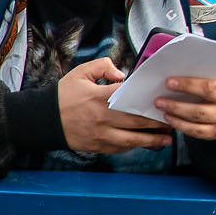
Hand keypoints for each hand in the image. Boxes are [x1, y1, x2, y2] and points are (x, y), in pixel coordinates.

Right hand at [56, 57, 171, 154]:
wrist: (42, 120)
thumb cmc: (63, 95)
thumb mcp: (80, 73)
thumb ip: (102, 66)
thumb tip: (123, 73)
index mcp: (100, 98)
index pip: (131, 98)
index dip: (148, 99)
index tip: (163, 99)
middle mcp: (102, 118)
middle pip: (137, 121)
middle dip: (158, 123)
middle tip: (173, 120)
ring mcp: (100, 134)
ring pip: (132, 140)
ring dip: (152, 140)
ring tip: (167, 139)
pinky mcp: (97, 146)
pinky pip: (120, 148)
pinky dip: (134, 146)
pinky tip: (146, 144)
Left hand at [157, 71, 215, 141]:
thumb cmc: (212, 86)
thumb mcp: (212, 75)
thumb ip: (200, 72)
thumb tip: (173, 71)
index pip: (209, 83)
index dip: (188, 84)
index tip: (168, 82)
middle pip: (203, 102)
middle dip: (179, 100)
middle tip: (159, 99)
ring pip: (199, 115)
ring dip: (176, 111)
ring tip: (161, 107)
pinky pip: (197, 130)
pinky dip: (180, 125)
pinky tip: (169, 118)